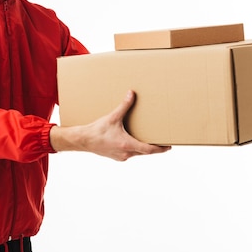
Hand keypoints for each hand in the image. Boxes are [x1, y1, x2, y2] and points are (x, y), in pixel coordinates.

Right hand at [50, 90, 171, 160]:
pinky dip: (133, 149)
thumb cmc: (97, 130)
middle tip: (162, 142)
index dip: (160, 149)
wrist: (83, 140)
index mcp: (127, 144)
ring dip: (143, 148)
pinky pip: (129, 154)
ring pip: (137, 153)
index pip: (149, 150)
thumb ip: (124, 106)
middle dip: (153, 148)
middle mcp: (126, 153)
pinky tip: (131, 141)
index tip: (168, 147)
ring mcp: (121, 157)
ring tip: (148, 140)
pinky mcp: (116, 157)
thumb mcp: (112, 117)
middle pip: (145, 152)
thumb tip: (131, 94)